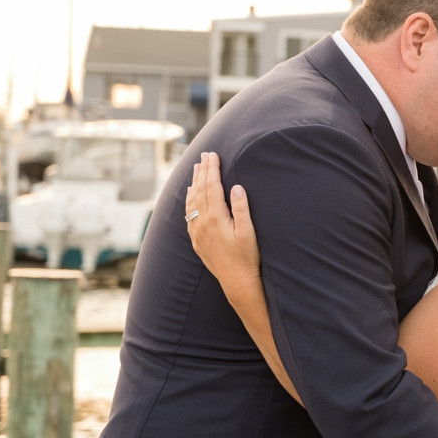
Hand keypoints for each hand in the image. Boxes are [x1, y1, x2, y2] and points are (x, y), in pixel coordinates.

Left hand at [186, 152, 261, 290]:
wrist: (237, 282)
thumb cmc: (247, 257)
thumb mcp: (249, 232)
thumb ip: (241, 209)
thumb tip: (236, 187)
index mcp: (216, 218)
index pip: (212, 187)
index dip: (212, 170)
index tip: (213, 155)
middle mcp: (203, 223)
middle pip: (200, 191)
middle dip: (202, 171)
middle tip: (204, 155)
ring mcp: (197, 232)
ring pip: (192, 201)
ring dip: (194, 183)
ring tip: (196, 169)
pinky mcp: (196, 240)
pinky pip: (189, 214)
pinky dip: (189, 200)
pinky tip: (190, 193)